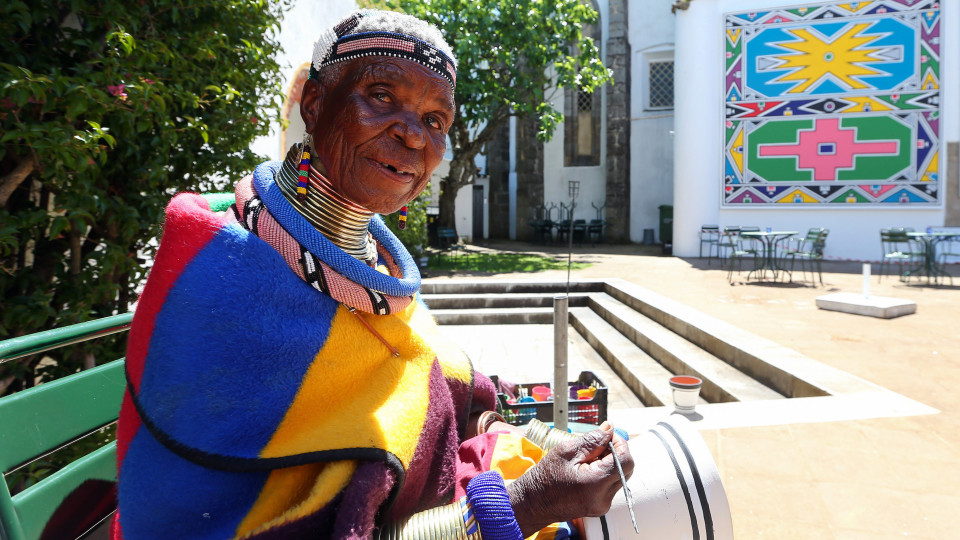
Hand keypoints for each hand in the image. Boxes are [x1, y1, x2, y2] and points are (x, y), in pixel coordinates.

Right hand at [508, 422, 633, 535]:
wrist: (533, 503)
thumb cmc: (544, 478)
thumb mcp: (566, 451)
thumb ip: (592, 440)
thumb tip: (609, 429)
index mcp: (595, 483)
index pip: (625, 459)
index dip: (620, 443)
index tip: (607, 435)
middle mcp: (603, 498)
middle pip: (626, 469)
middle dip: (615, 452)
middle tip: (597, 445)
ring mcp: (603, 505)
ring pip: (620, 476)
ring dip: (610, 462)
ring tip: (588, 458)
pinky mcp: (600, 507)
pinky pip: (611, 485)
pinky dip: (604, 473)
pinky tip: (587, 469)